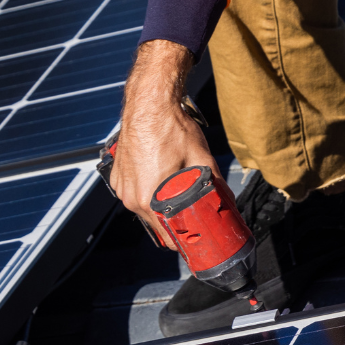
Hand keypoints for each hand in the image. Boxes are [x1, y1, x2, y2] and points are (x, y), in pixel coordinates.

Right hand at [110, 39, 215, 241]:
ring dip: (158, 206)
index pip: (166, 236)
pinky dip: (146, 191)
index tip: (193, 241)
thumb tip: (227, 199)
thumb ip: (215, 184)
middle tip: (191, 216)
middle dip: (173, 223)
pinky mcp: (117, 174)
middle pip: (155, 224)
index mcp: (148, 198)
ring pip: (143, 208)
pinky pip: (133, 192)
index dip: (183, 242)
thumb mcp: (201, 158)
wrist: (148, 103)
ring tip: (175, 195)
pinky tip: (160, 179)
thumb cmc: (170, 127)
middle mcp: (130, 196)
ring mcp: (121, 185)